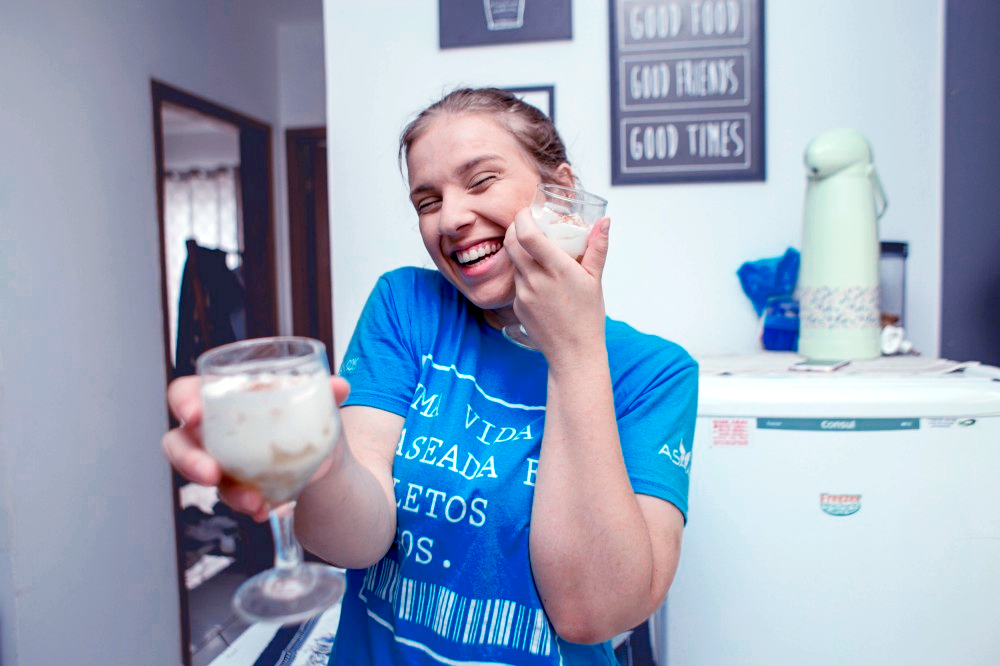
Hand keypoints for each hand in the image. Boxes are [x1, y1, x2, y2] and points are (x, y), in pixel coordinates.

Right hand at [161, 374, 351, 520]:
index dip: (183, 401)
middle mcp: (212, 429)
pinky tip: (265, 510)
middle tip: (211, 473)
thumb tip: (340, 386)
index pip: (186, 393)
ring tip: (254, 501)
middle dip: (189, 460)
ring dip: (227, 491)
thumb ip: (322, 394)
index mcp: (223, 397)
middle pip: (179, 442)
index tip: (194, 414)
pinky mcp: (233, 484)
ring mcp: (219, 459)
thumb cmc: (300, 417)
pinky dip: (248, 504)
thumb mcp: (312, 403)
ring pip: (204, 476)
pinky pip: (231, 497)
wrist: (320, 456)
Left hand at [504, 207, 610, 358]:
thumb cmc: (588, 316)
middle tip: (526, 223)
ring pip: (513, 261)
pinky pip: (516, 281)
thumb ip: (597, 247)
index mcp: (557, 270)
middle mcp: (536, 280)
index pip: (527, 235)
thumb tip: (605, 221)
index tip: (527, 211)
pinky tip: (539, 279)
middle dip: (514, 227)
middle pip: (511, 242)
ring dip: (519, 251)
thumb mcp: (596, 280)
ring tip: (536, 251)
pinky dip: (524, 272)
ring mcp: (523, 294)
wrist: (573, 353)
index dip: (522, 218)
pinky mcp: (517, 305)